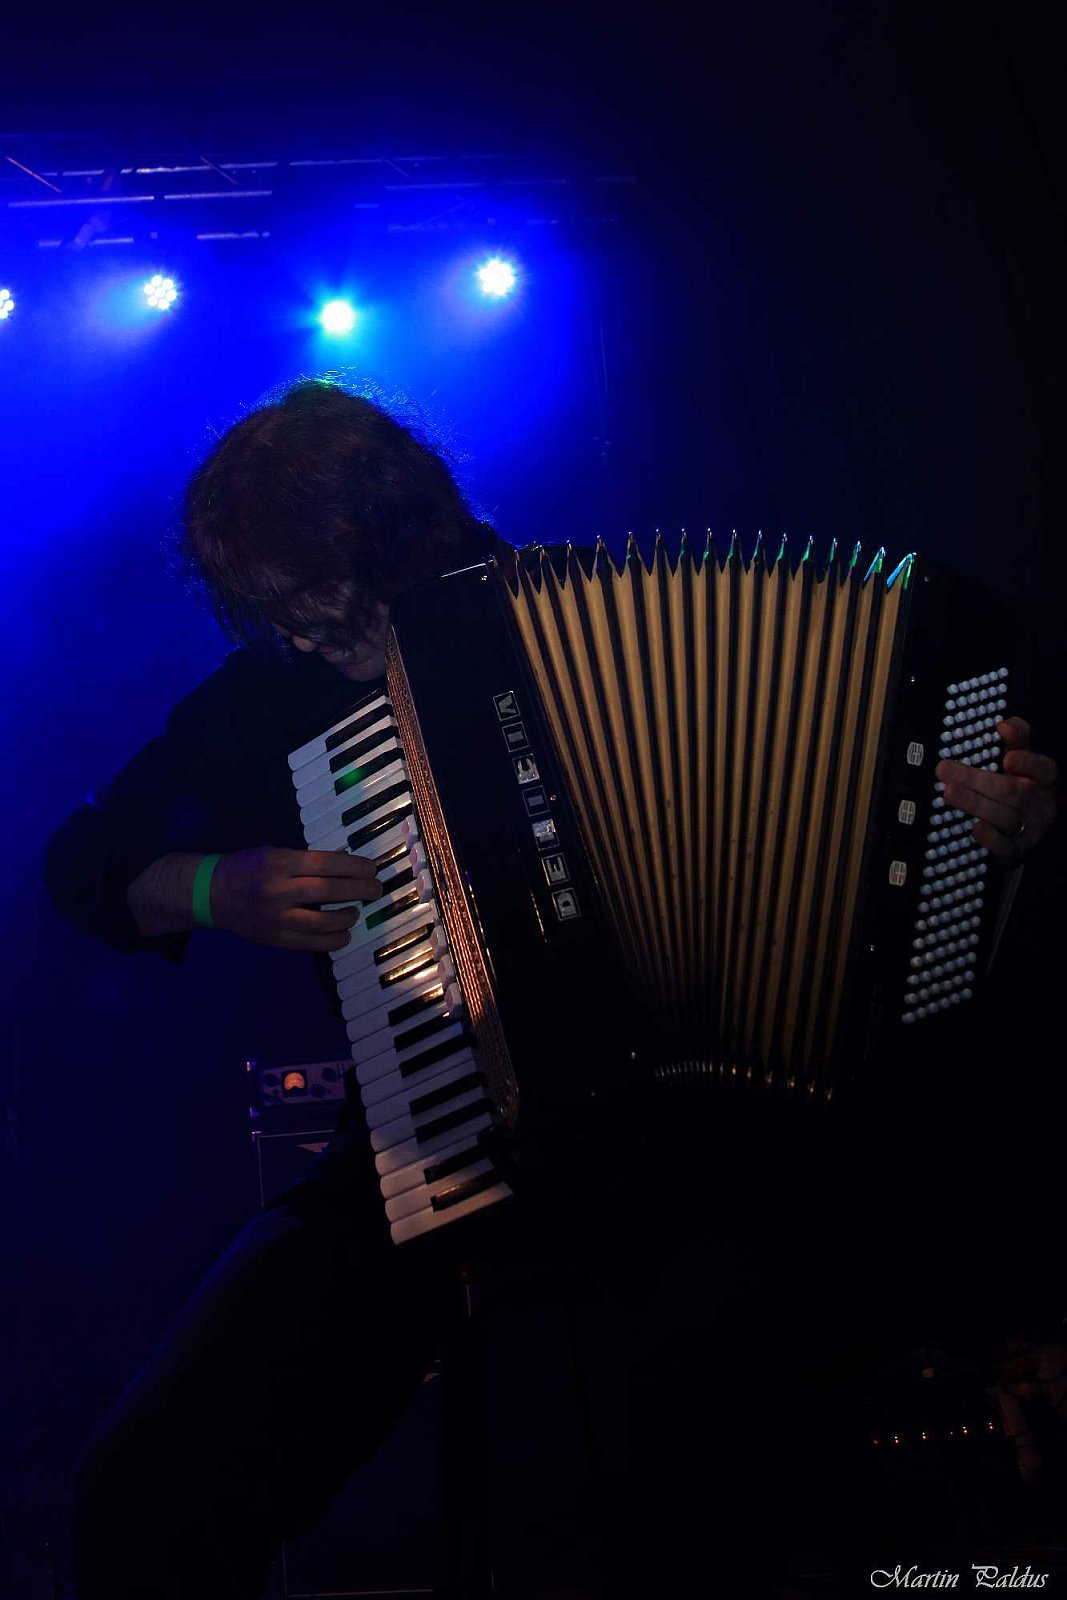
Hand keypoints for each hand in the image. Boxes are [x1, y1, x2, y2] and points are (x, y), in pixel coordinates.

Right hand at [211, 847, 382, 950]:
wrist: (211, 894)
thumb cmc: (247, 868)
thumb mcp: (275, 853)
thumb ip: (307, 860)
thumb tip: (347, 863)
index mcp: (280, 863)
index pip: (327, 863)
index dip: (354, 866)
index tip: (371, 868)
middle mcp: (279, 890)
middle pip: (329, 891)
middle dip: (359, 890)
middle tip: (375, 889)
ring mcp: (277, 918)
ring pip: (324, 921)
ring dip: (348, 917)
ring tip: (356, 911)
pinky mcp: (275, 939)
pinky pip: (312, 943)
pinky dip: (333, 940)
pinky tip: (344, 933)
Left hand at [935, 717, 1057, 866]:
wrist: (1026, 828)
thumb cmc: (1020, 784)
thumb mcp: (1022, 757)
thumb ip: (1017, 737)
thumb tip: (1005, 724)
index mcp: (1044, 780)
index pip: (1044, 770)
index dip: (1028, 764)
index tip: (1008, 758)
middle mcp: (1040, 805)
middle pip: (1013, 793)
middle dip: (977, 780)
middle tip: (944, 769)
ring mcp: (1030, 830)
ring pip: (1005, 817)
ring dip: (974, 804)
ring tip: (949, 792)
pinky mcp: (1016, 851)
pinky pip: (1005, 848)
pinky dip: (990, 839)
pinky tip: (975, 828)